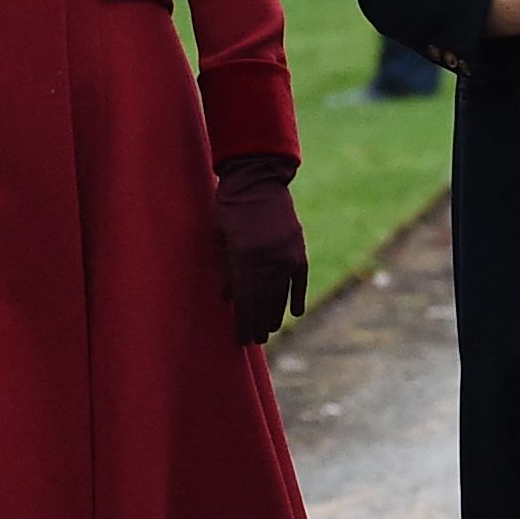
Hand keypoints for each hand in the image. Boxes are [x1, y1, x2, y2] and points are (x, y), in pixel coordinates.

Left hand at [213, 158, 309, 343]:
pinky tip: (295, 313)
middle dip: (258, 323)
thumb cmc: (230, 206)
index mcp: (245, 257)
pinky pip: (299, 280)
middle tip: (255, 340)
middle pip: (264, 302)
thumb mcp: (220, 236)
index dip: (243, 322)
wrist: (258, 179)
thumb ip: (225, 267)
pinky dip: (296, 297)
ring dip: (275, 315)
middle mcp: (268, 259)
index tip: (241, 339)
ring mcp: (287, 255)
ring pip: (282, 295)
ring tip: (270, 330)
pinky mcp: (299, 249)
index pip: (245, 300)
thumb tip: (227, 297)